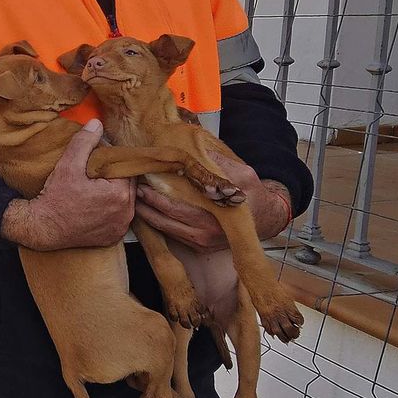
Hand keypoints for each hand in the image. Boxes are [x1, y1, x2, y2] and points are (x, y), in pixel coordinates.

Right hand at [2, 121, 134, 250]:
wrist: (42, 228)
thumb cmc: (55, 197)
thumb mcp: (68, 165)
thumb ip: (84, 142)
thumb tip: (97, 124)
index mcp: (119, 194)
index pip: (125, 169)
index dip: (112, 162)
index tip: (97, 160)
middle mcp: (125, 214)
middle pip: (129, 186)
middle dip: (115, 177)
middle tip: (96, 173)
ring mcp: (119, 228)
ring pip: (125, 202)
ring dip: (115, 193)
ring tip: (95, 187)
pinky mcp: (112, 238)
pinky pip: (118, 218)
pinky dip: (110, 210)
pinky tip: (95, 205)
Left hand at [135, 152, 289, 250]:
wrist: (266, 218)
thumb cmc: (252, 194)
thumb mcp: (242, 173)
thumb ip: (218, 165)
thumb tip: (194, 150)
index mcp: (215, 215)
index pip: (175, 205)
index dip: (155, 194)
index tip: (142, 179)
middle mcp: (205, 232)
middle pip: (164, 218)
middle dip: (145, 202)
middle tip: (132, 186)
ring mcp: (200, 242)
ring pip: (164, 228)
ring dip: (145, 213)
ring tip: (134, 196)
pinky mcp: (198, 247)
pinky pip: (171, 235)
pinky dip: (156, 223)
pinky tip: (145, 210)